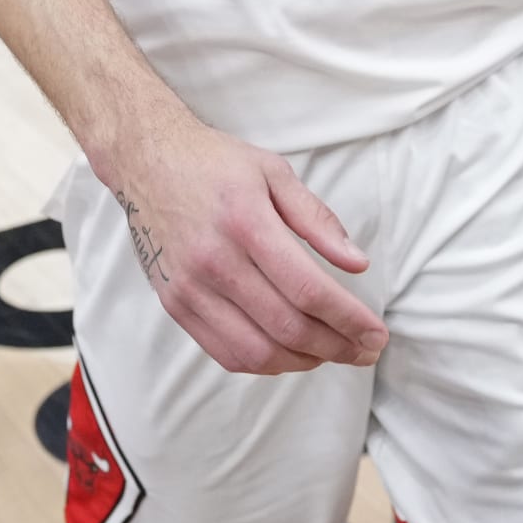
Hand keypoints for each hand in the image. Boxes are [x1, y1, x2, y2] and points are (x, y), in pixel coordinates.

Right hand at [105, 118, 387, 376]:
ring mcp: (189, 287)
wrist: (145, 159)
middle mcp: (214, 259)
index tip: (378, 334)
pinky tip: (288, 351)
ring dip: (304, 361)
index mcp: (245, 221)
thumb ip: (316, 217)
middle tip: (365, 350)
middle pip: (288, 327)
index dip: (350, 320)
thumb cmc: (214, 163)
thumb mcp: (272, 171)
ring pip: (258, 352)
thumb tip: (357, 263)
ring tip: (330, 351)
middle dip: (338, 347)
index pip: (308, 289)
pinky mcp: (174, 304)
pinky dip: (265, 363)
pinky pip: (226, 354)